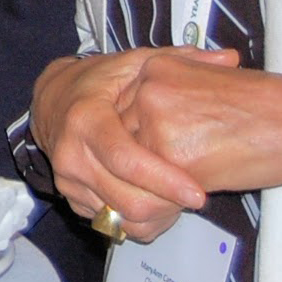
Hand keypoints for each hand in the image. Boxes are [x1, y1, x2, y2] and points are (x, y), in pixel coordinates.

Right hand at [30, 48, 228, 242]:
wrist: (51, 99)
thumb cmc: (96, 82)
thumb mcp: (134, 63)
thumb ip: (181, 61)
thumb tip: (230, 58)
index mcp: (86, 120)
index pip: (127, 160)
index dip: (164, 180)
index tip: (198, 193)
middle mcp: (71, 154)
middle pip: (126, 199)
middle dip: (167, 205)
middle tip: (196, 198)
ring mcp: (68, 180)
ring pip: (121, 218)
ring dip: (157, 215)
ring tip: (179, 199)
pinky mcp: (71, 198)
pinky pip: (112, 223)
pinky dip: (140, 220)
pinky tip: (157, 201)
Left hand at [117, 55, 281, 194]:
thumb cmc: (265, 105)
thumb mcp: (206, 81)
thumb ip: (170, 98)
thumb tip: (145, 131)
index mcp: (153, 67)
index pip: (119, 111)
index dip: (132, 140)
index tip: (144, 157)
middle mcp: (146, 90)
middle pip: (117, 139)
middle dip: (133, 166)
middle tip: (152, 186)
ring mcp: (156, 123)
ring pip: (129, 168)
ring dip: (145, 188)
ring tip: (168, 198)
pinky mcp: (173, 159)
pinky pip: (152, 191)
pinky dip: (164, 204)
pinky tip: (188, 203)